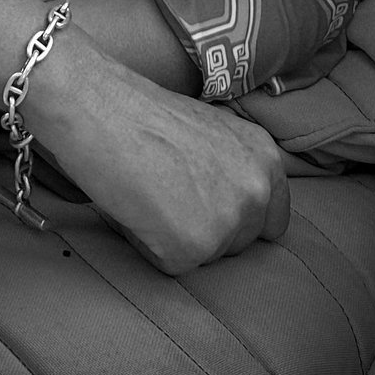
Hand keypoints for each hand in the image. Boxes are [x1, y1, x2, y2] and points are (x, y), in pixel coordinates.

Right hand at [24, 37, 291, 275]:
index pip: (273, 219)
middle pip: (239, 243)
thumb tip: (230, 203)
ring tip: (150, 196)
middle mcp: (257, 192)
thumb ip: (233, 169)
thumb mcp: (213, 132)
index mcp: (266, 159)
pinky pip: (169, 265)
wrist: (101, 109)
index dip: (240, 222)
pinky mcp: (191, 248)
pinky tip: (136, 210)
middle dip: (206, 230)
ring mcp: (227, 223)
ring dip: (176, 238)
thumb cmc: (144, 114)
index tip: (213, 214)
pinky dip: (149, 246)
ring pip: (205, 256)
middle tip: (168, 195)